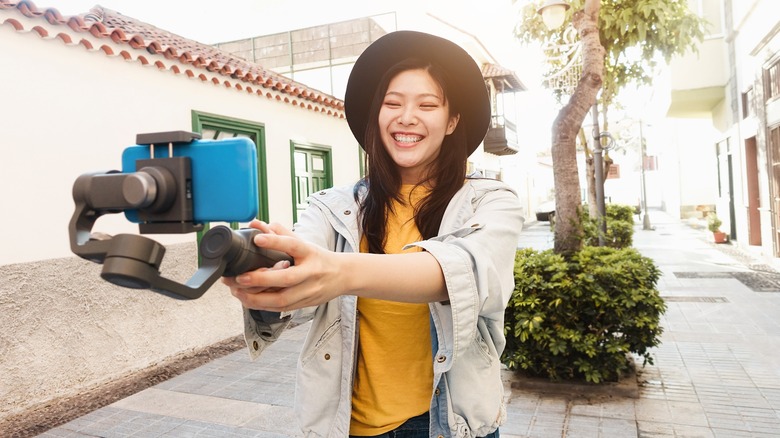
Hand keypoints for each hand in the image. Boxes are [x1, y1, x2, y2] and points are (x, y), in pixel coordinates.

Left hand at [222, 220, 343, 311]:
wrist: (343, 276)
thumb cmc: (319, 258)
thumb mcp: (304, 243)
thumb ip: (280, 234)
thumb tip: (256, 224)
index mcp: (310, 253)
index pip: (293, 245)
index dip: (275, 242)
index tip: (257, 239)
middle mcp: (311, 273)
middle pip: (286, 279)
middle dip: (260, 280)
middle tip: (239, 277)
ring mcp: (309, 290)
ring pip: (282, 299)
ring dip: (256, 298)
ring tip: (237, 291)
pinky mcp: (305, 304)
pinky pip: (281, 308)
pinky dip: (262, 305)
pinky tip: (248, 300)